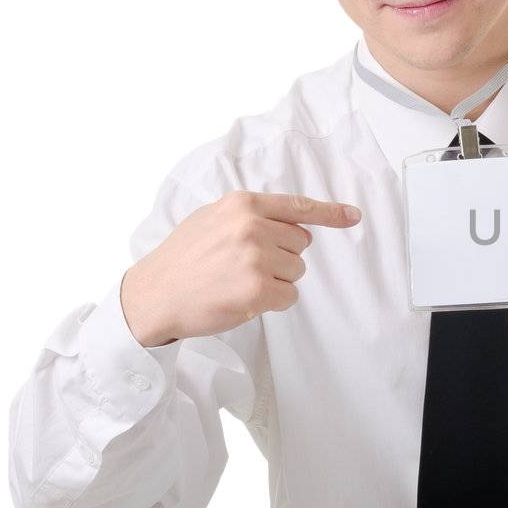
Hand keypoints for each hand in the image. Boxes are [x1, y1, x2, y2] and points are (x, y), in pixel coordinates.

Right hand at [119, 190, 361, 347]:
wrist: (153, 295)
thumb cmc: (182, 259)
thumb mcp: (212, 219)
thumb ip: (249, 215)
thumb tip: (290, 222)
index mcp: (242, 204)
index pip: (297, 206)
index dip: (330, 212)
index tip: (353, 216)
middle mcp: (252, 227)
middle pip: (301, 243)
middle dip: (282, 256)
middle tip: (244, 265)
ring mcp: (256, 258)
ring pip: (296, 271)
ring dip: (276, 281)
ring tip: (238, 281)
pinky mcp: (257, 290)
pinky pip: (289, 297)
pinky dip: (272, 302)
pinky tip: (243, 298)